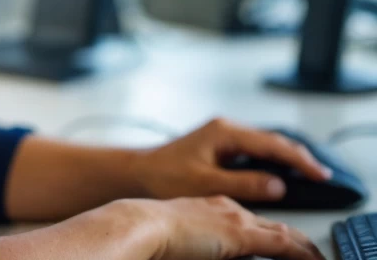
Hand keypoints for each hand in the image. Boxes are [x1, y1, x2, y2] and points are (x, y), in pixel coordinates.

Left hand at [132, 118, 332, 203]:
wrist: (138, 173)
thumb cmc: (165, 176)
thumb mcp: (207, 183)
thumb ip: (244, 184)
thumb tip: (277, 185)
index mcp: (223, 132)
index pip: (271, 143)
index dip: (299, 160)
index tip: (319, 174)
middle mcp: (224, 129)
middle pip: (270, 139)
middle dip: (298, 156)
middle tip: (322, 175)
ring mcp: (221, 136)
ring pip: (263, 143)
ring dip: (286, 157)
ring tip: (309, 173)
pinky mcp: (218, 146)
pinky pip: (253, 150)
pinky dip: (272, 160)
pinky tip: (281, 172)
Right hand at [138, 195, 324, 259]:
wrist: (141, 223)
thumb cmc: (151, 234)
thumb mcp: (180, 239)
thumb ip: (200, 245)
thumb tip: (204, 251)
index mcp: (212, 207)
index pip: (254, 223)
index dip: (274, 237)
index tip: (288, 249)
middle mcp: (227, 207)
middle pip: (273, 226)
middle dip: (298, 242)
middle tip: (315, 256)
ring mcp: (235, 218)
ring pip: (283, 233)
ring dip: (306, 249)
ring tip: (319, 259)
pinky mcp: (240, 233)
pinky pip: (281, 244)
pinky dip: (302, 254)